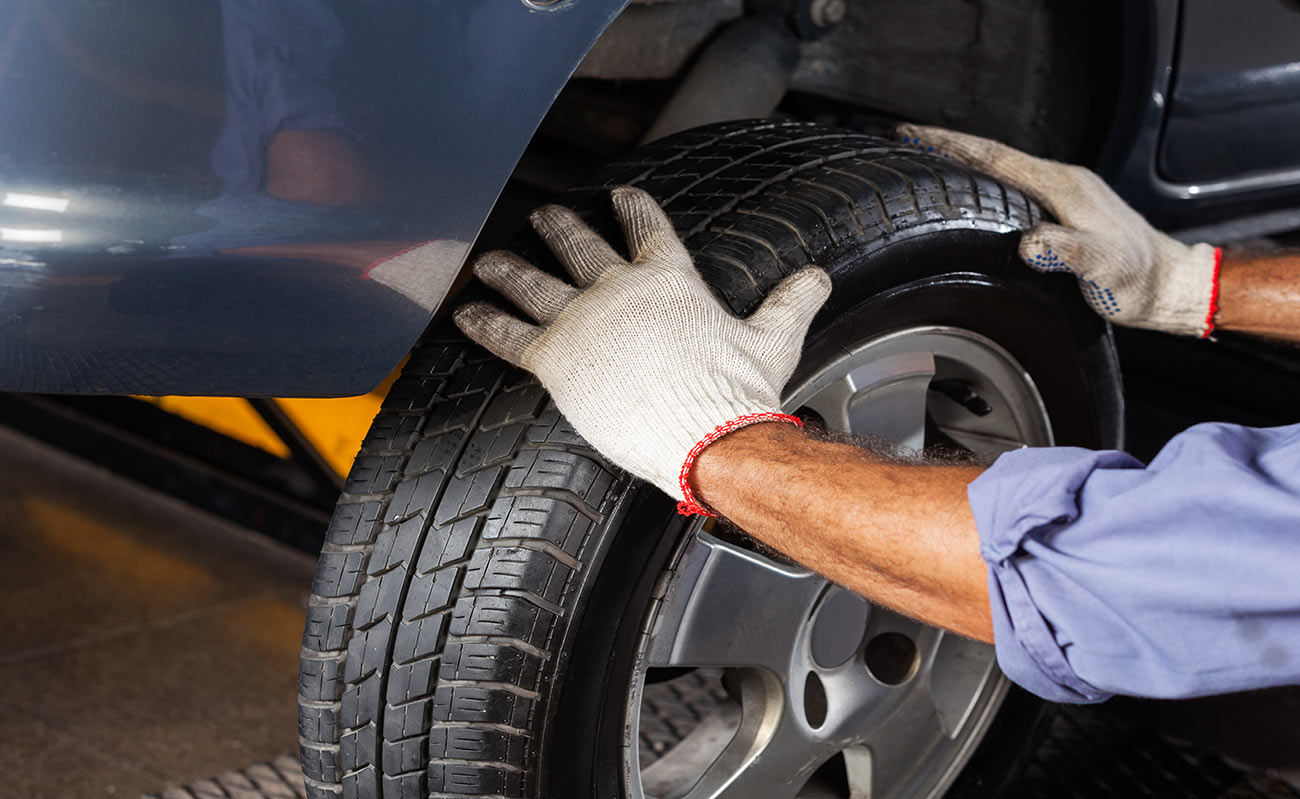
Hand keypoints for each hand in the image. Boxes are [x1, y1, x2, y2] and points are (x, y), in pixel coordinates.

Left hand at [454, 187, 830, 513]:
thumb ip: (790, 302)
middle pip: (578, 244)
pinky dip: (483, 321)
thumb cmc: (737, 392)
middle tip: (546, 214)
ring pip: (534, 281)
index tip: (621, 197)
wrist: (704, 435)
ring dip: (509, 266)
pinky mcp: (553, 358)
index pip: (646, 228)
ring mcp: (581, 319)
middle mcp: (617, 288)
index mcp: (668, 278)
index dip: (632, 208)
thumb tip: (818, 278)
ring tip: (491, 258)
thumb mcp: (774, 339)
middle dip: (559, 226)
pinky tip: (463, 312)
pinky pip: (508, 334)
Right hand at [896, 124, 1220, 337]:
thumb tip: (1030, 243)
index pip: (995, 158)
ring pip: (1002, 170)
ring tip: (924, 163)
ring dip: (963, 163)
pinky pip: (1013, 186)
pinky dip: (984, 182)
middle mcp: (1062, 181)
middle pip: (992, 156)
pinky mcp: (1064, 208)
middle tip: (904, 145)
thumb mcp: (1104, 270)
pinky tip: (970, 194)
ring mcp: (1063, 193)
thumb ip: (1068, 252)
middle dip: (947, 147)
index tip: (913, 138)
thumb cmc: (1138, 282)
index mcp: (1063, 187)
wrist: (1170, 285)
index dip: (951, 147)